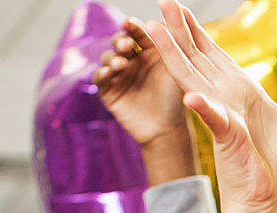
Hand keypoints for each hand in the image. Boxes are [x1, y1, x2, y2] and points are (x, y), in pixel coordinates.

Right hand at [93, 17, 197, 183]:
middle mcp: (131, 60)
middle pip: (119, 43)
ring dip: (112, 58)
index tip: (129, 23)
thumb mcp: (177, 70)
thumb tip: (169, 19)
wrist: (167, 130)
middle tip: (127, 45)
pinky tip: (108, 73)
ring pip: (108, 58)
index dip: (131, 26)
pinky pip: (99, 79)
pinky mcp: (109, 91)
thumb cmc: (174, 100)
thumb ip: (172, 47)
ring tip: (122, 63)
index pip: (136, 33)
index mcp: (147, 52)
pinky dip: (101, 74)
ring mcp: (119, 75)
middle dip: (120, 41)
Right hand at [142, 0, 276, 212]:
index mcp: (239, 91)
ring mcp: (220, 113)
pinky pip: (211, 116)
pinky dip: (202, 105)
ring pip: (191, 76)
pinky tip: (190, 94)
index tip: (181, 10)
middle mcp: (224, 98)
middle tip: (163, 3)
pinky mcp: (224, 134)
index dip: (197, 32)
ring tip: (154, 29)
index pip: (213, 54)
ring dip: (173, 53)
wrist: (269, 194)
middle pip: (196, 57)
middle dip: (179, 31)